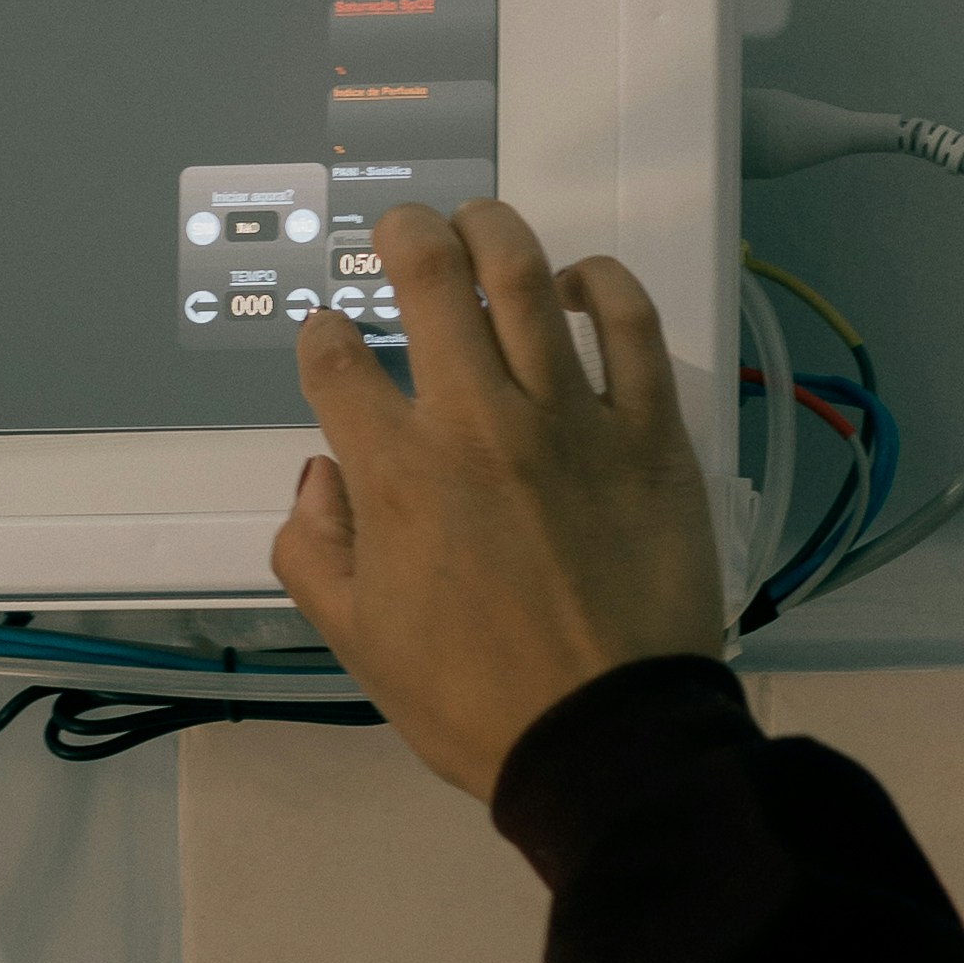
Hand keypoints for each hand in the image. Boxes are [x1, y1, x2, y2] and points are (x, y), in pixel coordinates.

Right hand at [270, 195, 728, 798]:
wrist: (608, 739)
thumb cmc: (479, 702)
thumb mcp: (361, 644)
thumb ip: (316, 552)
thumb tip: (318, 480)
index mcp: (394, 476)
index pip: (338, 364)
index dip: (324, 338)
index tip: (330, 338)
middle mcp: (475, 424)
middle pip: (430, 280)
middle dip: (405, 237)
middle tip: (403, 231)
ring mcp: (568, 418)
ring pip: (524, 278)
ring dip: (492, 231)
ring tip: (479, 223)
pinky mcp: (647, 431)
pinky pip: (629, 326)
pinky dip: (603, 285)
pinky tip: (582, 281)